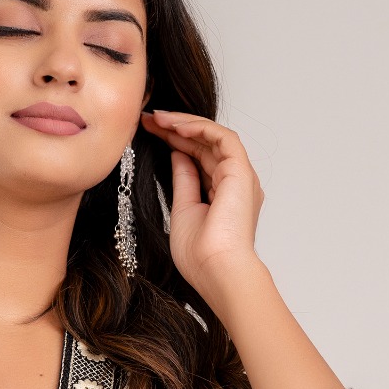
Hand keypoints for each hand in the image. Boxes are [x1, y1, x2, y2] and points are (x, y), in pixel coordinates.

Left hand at [140, 109, 264, 304]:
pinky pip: (222, 138)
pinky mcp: (241, 172)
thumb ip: (184, 180)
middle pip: (204, 144)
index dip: (174, 140)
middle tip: (147, 118)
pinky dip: (199, 128)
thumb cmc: (200, 254)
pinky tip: (175, 126)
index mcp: (222, 194)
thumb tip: (178, 154)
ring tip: (157, 118)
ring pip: (213, 137)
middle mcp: (234, 182)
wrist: (217, 270)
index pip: (198, 157)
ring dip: (185, 123)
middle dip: (175, 128)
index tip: (148, 131)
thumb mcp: (183, 209)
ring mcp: (240, 176)